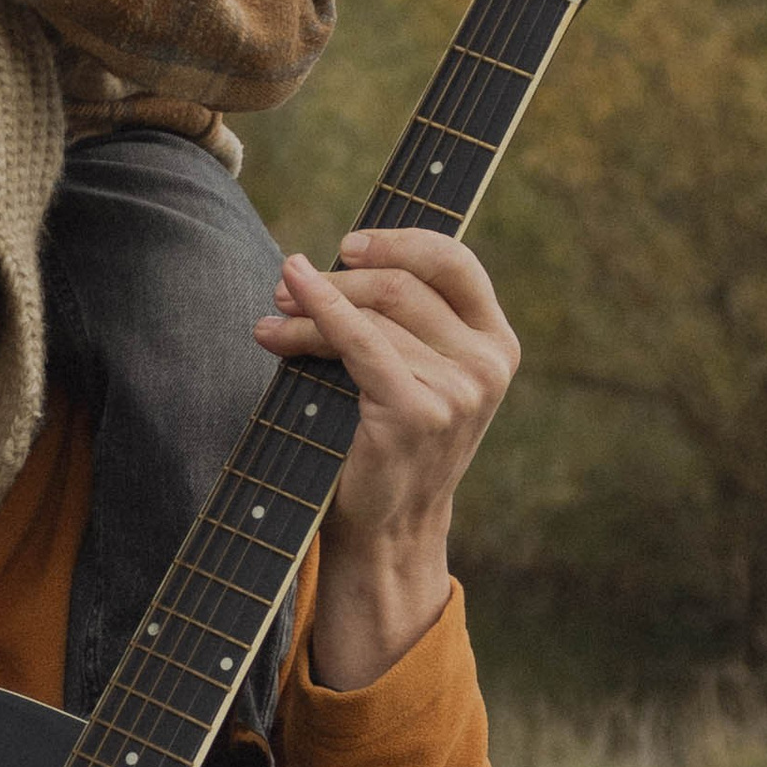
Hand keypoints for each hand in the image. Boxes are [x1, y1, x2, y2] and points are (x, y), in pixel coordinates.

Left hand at [254, 230, 518, 691]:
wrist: (386, 525)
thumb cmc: (386, 436)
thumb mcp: (413, 369)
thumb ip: (399, 316)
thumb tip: (333, 257)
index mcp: (495, 341)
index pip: (454, 262)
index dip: (398, 242)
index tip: (348, 245)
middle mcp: (487, 363)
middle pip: (400, 285)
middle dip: (337, 281)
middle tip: (285, 287)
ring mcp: (459, 389)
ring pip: (369, 316)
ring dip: (308, 313)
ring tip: (271, 323)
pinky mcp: (419, 411)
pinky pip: (358, 343)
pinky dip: (316, 320)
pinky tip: (280, 322)